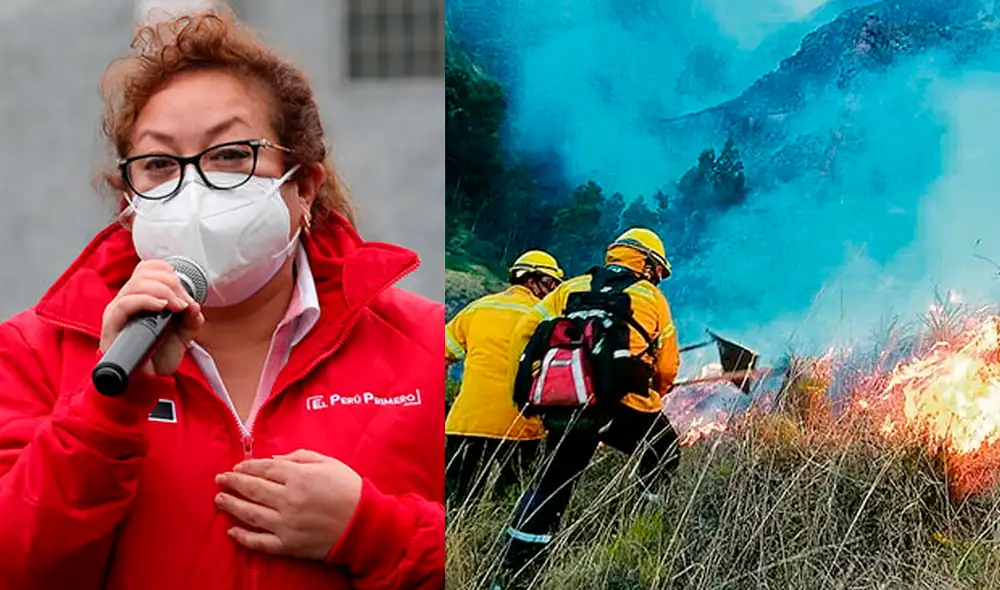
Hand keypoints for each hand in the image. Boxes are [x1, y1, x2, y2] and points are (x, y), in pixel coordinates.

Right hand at [100, 259, 204, 376]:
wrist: (151, 382)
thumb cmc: (161, 355)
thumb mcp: (184, 333)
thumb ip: (191, 318)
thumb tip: (195, 305)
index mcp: (139, 297)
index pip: (147, 269)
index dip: (168, 273)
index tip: (185, 292)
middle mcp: (124, 302)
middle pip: (143, 274)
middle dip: (170, 283)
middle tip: (184, 302)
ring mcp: (116, 314)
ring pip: (135, 285)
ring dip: (163, 291)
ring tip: (178, 306)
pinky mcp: (111, 328)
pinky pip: (124, 305)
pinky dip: (146, 301)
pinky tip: (161, 307)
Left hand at [214, 449, 362, 559]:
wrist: (365, 524)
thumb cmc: (349, 489)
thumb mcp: (328, 463)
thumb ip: (299, 457)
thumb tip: (272, 460)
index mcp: (299, 477)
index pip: (264, 468)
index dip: (248, 466)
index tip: (237, 466)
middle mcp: (288, 500)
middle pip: (252, 489)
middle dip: (233, 482)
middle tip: (220, 479)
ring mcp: (286, 524)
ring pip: (250, 514)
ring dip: (231, 506)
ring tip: (219, 500)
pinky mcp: (288, 545)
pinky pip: (260, 542)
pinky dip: (243, 537)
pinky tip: (232, 531)